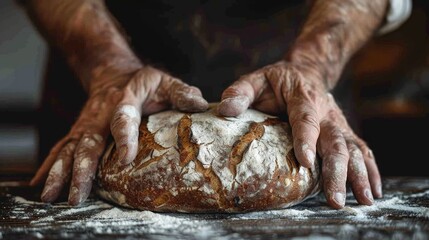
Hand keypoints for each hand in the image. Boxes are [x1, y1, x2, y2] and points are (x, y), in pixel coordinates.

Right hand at [30, 66, 207, 204]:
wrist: (112, 72)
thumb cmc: (144, 82)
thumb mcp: (164, 81)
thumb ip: (181, 93)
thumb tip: (200, 106)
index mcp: (125, 100)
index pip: (123, 118)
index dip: (124, 136)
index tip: (126, 158)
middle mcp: (100, 115)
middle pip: (88, 142)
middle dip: (82, 169)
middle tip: (78, 194)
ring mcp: (86, 125)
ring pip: (70, 149)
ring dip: (62, 173)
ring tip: (53, 196)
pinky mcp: (79, 132)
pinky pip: (62, 149)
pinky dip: (51, 167)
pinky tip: (43, 185)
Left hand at [218, 60, 381, 208]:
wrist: (306, 71)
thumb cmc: (277, 80)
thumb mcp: (257, 79)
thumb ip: (241, 92)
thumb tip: (225, 110)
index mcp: (302, 96)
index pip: (304, 118)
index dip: (306, 139)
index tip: (305, 162)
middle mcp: (325, 111)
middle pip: (335, 141)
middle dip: (337, 171)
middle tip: (334, 198)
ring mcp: (338, 122)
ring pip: (352, 148)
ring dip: (359, 174)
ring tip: (363, 200)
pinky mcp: (344, 131)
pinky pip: (361, 150)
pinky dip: (369, 170)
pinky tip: (372, 190)